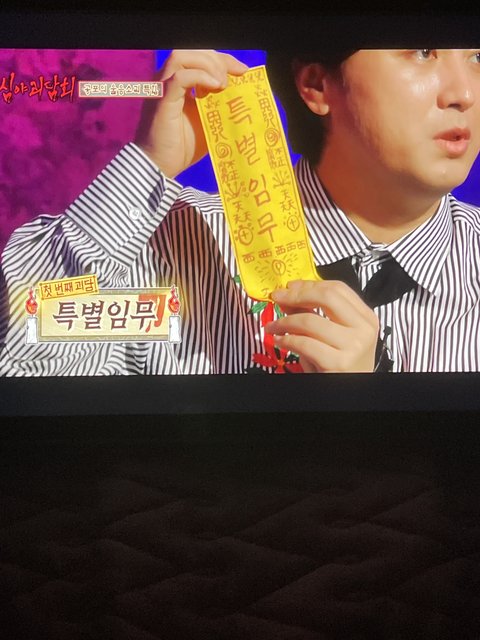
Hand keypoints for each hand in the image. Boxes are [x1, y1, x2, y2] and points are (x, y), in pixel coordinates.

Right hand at [134, 50, 247, 177]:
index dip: (223, 60)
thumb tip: (241, 99)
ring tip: (223, 84)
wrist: (160, 167)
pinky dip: (199, 76)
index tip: (244, 71)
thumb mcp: (207, 122)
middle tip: (237, 76)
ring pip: (182, 56)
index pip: (200, 58)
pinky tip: (215, 86)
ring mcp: (162, 88)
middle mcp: (168, 80)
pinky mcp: (162, 100)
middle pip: (192, 51)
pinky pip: (179, 77)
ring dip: (208, 65)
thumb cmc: (182, 148)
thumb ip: (219, 106)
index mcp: (178, 84)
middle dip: (218, 59)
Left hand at [265, 280, 378, 372]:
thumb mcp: (331, 336)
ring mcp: (353, 347)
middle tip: (278, 298)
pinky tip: (279, 341)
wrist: (349, 393)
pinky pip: (304, 343)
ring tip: (273, 327)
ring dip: (284, 322)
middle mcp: (363, 330)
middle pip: (327, 296)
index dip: (309, 284)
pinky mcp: (338, 364)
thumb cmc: (340, 364)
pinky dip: (286, 340)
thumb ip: (313, 314)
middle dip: (297, 295)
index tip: (290, 287)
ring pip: (310, 320)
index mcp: (366, 318)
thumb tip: (287, 296)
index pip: (338, 288)